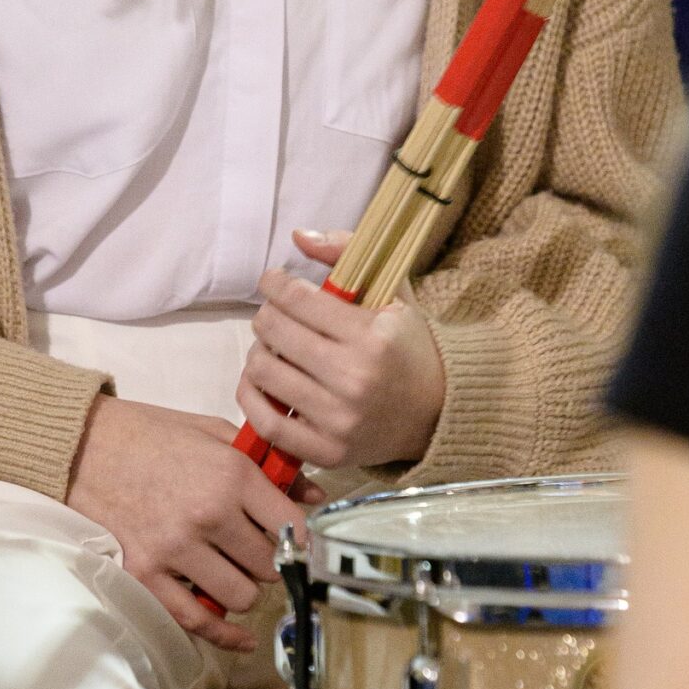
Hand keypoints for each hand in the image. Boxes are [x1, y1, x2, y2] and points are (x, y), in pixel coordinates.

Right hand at [65, 395, 308, 652]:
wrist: (83, 446)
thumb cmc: (151, 434)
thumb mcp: (215, 432)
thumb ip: (267, 464)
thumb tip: (314, 495)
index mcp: (232, 475)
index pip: (292, 525)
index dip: (300, 536)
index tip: (297, 540)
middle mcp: (209, 515)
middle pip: (269, 565)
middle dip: (269, 561)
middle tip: (256, 550)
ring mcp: (175, 549)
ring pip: (241, 596)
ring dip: (244, 589)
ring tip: (233, 572)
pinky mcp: (145, 573)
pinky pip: (196, 619)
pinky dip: (223, 633)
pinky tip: (241, 638)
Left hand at [236, 228, 446, 471]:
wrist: (437, 414)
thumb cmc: (408, 348)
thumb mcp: (393, 294)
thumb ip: (347, 253)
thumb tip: (298, 236)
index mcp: (371, 336)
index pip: (298, 298)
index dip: (275, 283)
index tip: (272, 281)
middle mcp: (354, 378)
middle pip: (273, 332)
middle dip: (266, 315)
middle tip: (274, 315)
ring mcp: (338, 419)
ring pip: (263, 372)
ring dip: (258, 352)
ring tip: (272, 348)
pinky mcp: (327, 451)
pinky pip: (266, 423)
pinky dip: (251, 398)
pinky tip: (259, 382)